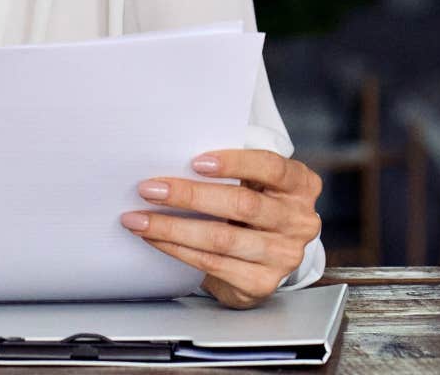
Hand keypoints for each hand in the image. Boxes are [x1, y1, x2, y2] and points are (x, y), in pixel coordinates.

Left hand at [120, 150, 322, 308]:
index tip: (195, 161)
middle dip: (189, 196)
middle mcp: (298, 221)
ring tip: (139, 219)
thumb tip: (171, 159)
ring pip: (222, 238)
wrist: (262, 253)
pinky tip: (155, 239)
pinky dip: (177, 250)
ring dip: (173, 228)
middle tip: (150, 189)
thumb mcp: (252, 181)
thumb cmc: (250, 203)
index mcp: (299, 185)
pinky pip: (212, 263)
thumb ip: (229, 169)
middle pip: (241, 205)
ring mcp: (283, 255)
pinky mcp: (262, 282)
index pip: (271, 168)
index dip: (234, 164)